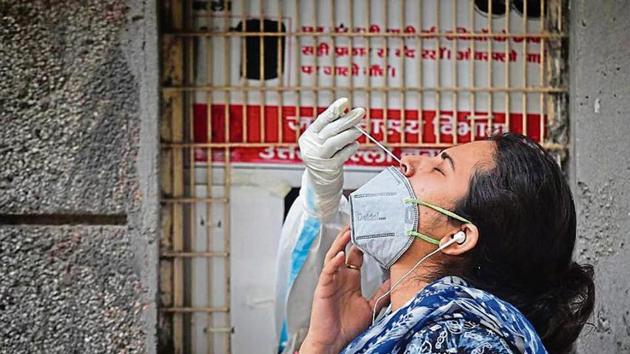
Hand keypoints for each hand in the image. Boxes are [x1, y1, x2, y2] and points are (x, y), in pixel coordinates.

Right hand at [298, 98, 364, 218]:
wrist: (321, 184)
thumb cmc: (327, 159)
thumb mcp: (325, 143)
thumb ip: (334, 129)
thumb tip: (348, 113)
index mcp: (309, 136)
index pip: (322, 120)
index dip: (334, 110)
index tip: (345, 101)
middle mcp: (310, 147)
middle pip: (330, 130)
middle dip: (347, 120)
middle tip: (360, 112)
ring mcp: (317, 158)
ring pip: (334, 142)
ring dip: (348, 135)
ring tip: (359, 130)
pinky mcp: (327, 169)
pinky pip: (341, 156)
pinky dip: (349, 150)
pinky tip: (355, 146)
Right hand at [300, 227, 390, 353]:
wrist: (334, 342)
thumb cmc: (348, 326)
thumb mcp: (370, 306)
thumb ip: (381, 293)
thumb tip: (396, 281)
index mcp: (351, 280)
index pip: (356, 256)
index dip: (362, 244)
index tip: (372, 231)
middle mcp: (340, 278)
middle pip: (344, 251)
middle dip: (350, 237)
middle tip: (358, 222)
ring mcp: (331, 282)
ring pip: (334, 257)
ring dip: (340, 244)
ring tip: (348, 232)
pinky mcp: (323, 288)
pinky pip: (328, 272)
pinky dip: (334, 262)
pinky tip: (341, 255)